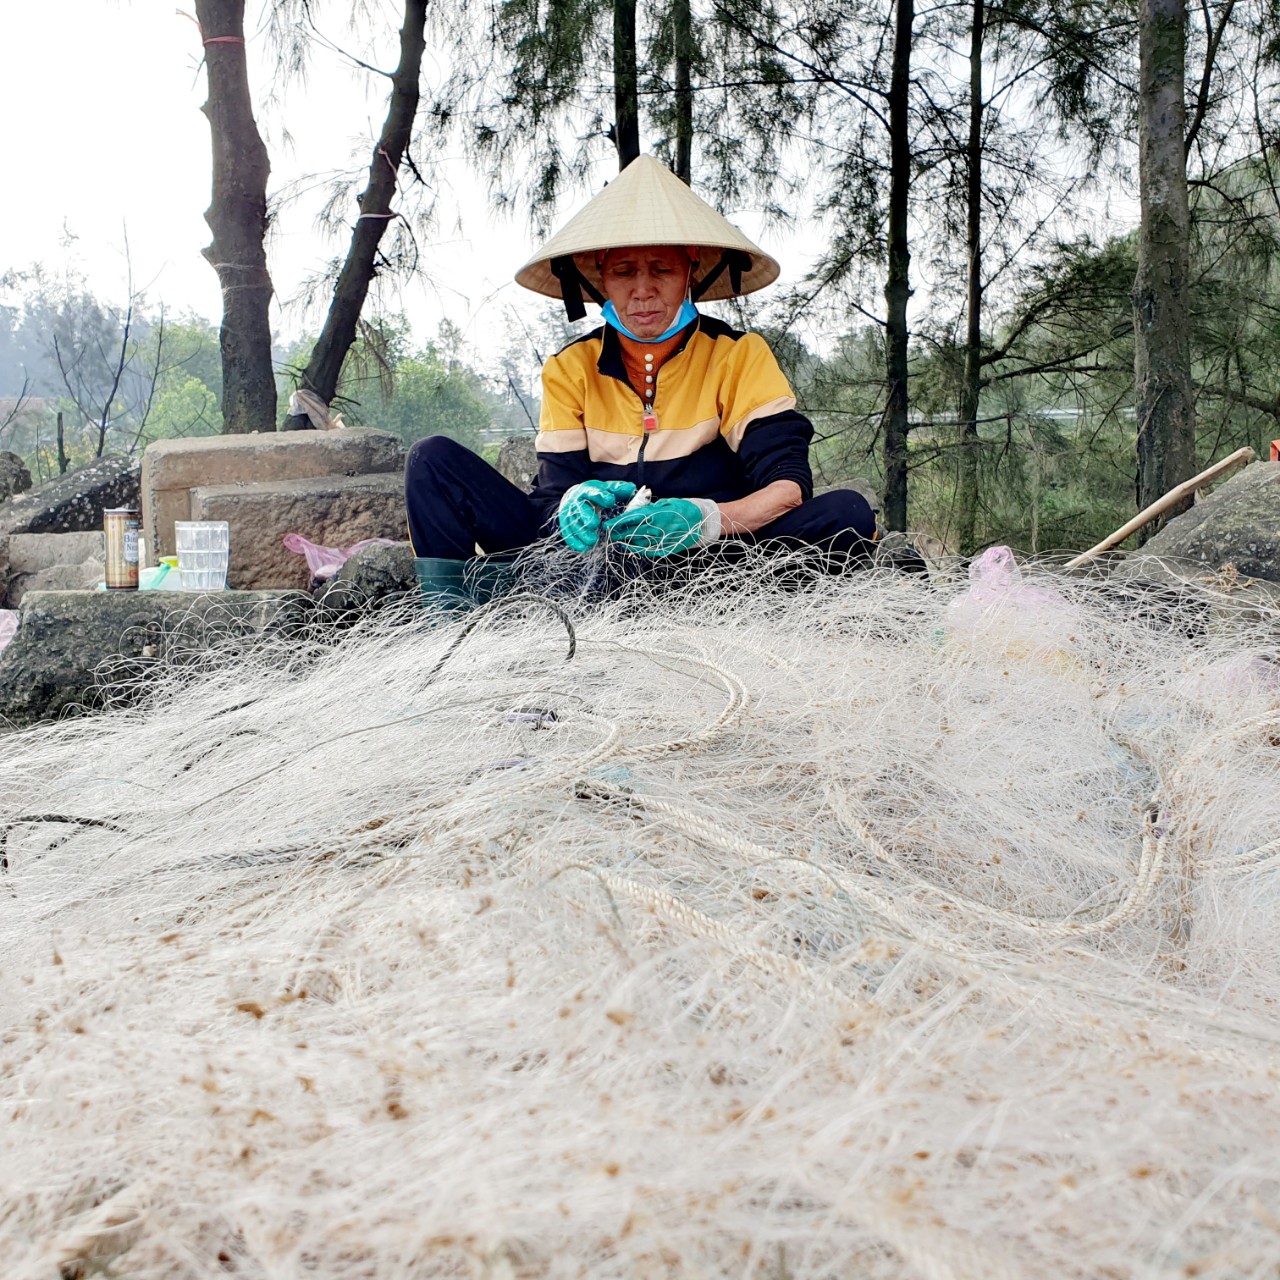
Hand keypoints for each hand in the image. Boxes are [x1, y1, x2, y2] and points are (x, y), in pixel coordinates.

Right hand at [557, 480, 636, 551]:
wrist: (572, 499)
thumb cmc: (593, 495)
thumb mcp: (604, 489)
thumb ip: (617, 489)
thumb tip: (631, 487)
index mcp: (586, 491)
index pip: (593, 492)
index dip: (601, 496)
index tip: (610, 500)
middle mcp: (575, 502)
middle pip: (580, 509)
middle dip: (587, 517)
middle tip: (595, 524)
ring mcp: (568, 514)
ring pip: (573, 524)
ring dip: (582, 533)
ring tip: (593, 540)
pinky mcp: (564, 526)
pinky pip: (568, 534)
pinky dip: (575, 542)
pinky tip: (584, 548)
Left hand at [603, 497, 719, 557]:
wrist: (703, 522)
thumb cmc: (685, 509)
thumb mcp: (667, 502)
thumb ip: (651, 507)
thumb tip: (636, 510)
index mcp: (657, 515)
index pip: (632, 519)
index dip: (618, 522)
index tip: (607, 525)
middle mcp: (658, 529)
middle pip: (632, 532)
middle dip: (619, 533)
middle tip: (610, 533)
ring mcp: (662, 541)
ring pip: (638, 543)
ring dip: (627, 542)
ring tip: (619, 539)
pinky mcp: (666, 550)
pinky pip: (648, 551)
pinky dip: (638, 549)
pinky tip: (632, 547)